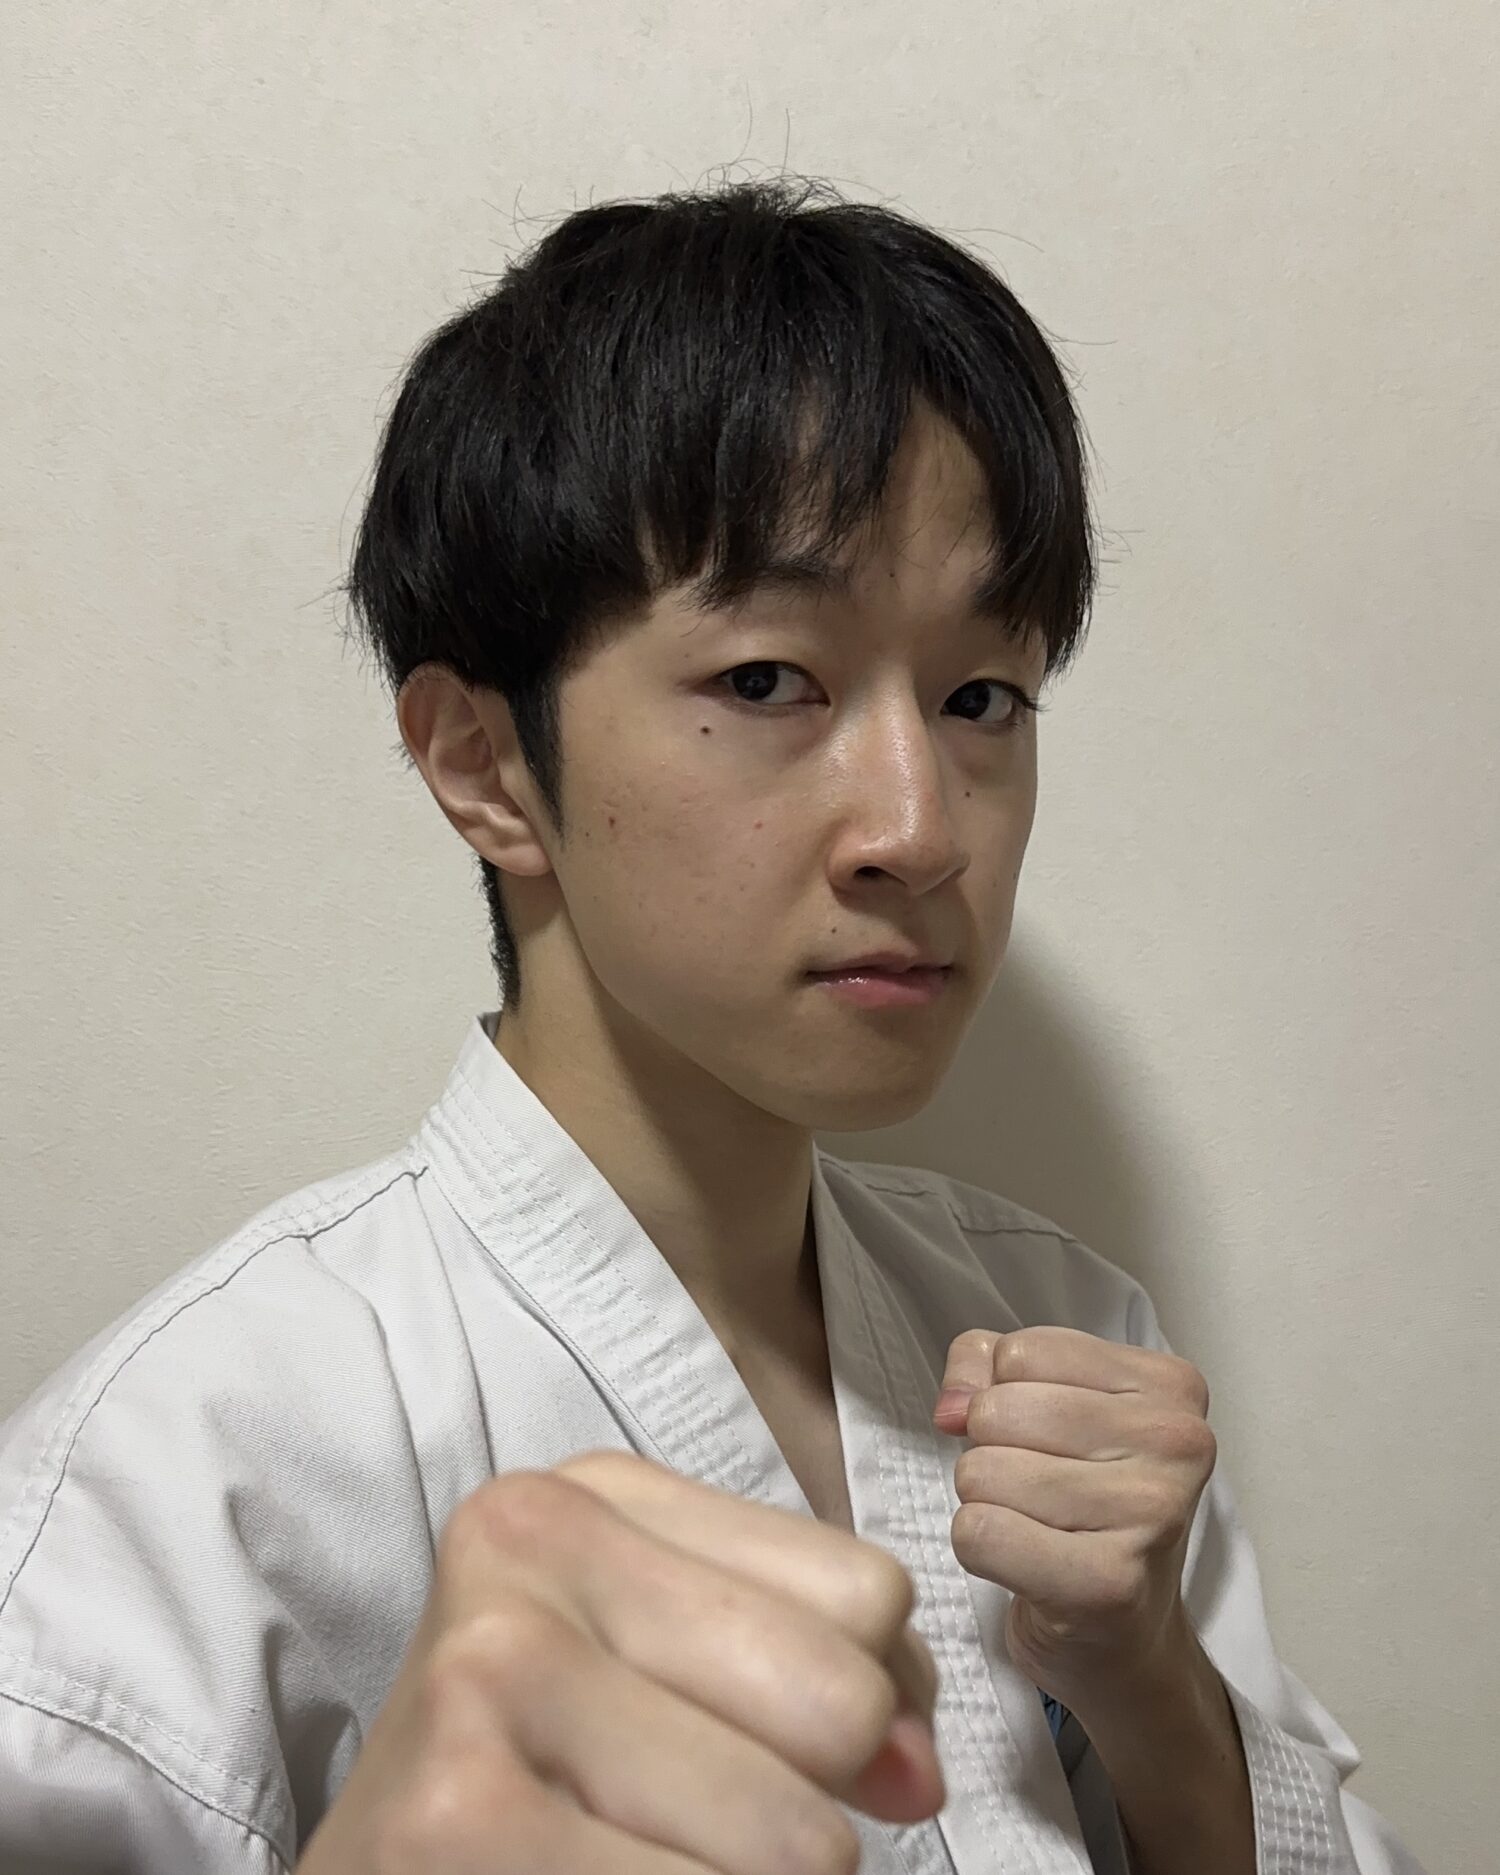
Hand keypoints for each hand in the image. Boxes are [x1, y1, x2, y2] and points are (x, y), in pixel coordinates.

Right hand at [297, 1450, 943, 1873]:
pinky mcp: (458, 1811)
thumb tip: (919, 1772)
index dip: (865, 1708)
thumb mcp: (664, 1667)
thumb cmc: (533, 1780)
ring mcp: (488, 1666)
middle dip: (810, 1810)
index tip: (764, 1748)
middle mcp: (531, 1540)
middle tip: (691, 1826)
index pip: (869, 1595)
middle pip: (843, 1703)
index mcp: (593, 1493)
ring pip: (796, 1838)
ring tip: (636, 1864)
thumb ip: (820, 1673)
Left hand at [932, 1326, 1216, 1715]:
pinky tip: (1024, 1564)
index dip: (1002, 1395)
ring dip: (984, 1503)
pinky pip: (980, 1533)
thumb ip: (982, 1368)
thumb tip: (952, 1408)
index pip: (1022, 1352)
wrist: (1125, 1635)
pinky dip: (979, 1549)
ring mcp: (1153, 1513)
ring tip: (1032, 1528)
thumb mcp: (1043, 1405)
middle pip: (999, 1411)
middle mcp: (1177, 1442)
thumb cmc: (1081, 1506)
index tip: (1042, 1440)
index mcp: (1168, 1385)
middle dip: (990, 1452)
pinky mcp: (1111, 1583)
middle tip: (1034, 1493)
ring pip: (983, 1471)